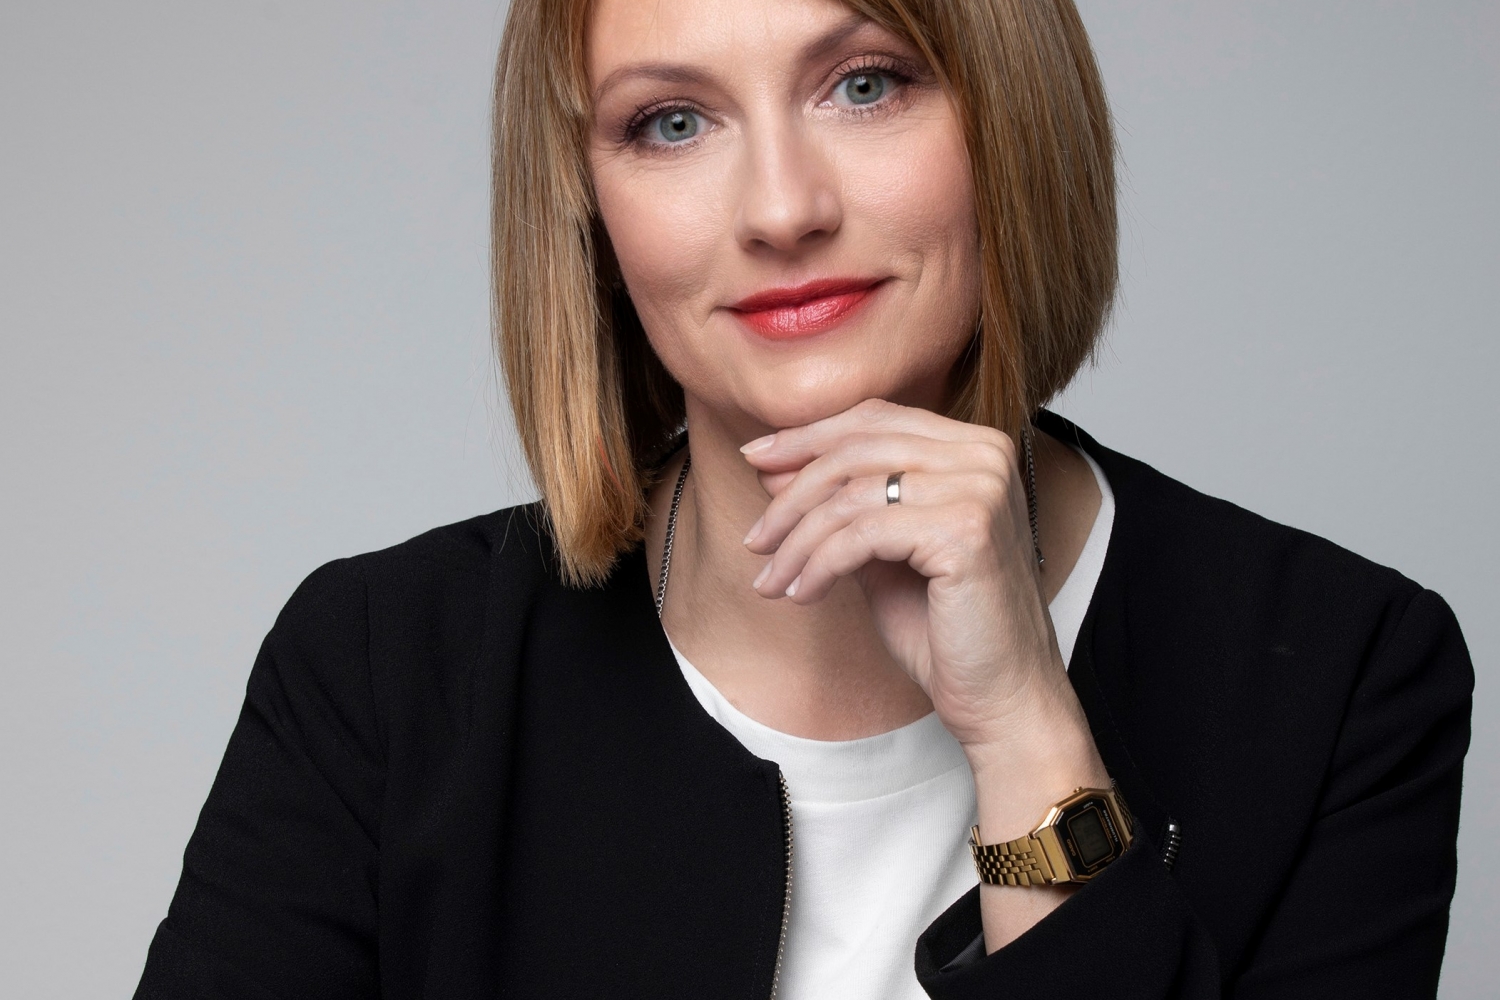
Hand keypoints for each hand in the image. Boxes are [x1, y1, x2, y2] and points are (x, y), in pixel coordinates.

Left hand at [740, 398, 1100, 775]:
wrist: (1002, 697)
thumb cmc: (946, 630)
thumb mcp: (882, 553)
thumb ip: (841, 507)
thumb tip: (773, 468)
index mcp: (974, 448)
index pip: (874, 418)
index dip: (807, 436)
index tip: (755, 459)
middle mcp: (985, 456)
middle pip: (857, 449)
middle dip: (791, 494)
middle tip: (755, 539)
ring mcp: (980, 488)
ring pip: (852, 494)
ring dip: (797, 540)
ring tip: (771, 580)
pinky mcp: (965, 530)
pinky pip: (861, 535)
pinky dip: (820, 564)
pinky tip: (803, 594)